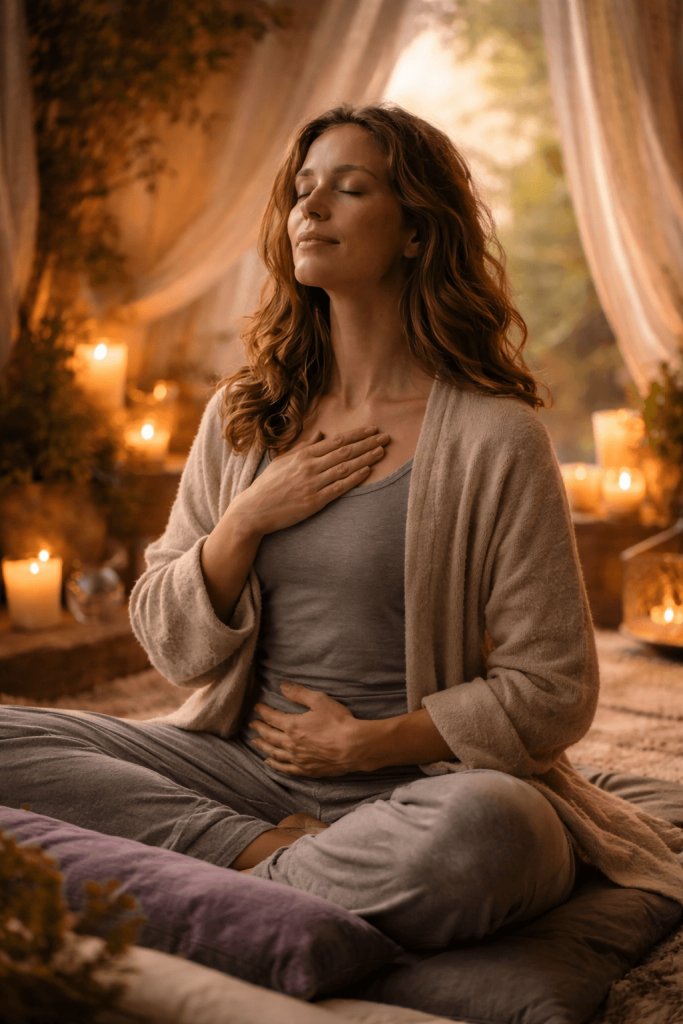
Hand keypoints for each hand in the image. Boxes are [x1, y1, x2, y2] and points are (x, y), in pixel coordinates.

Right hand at [230, 427, 389, 536]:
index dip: (357, 435)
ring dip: (366, 458)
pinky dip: (354, 478)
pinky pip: (339, 487)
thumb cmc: (268, 485)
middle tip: (385, 437)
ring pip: (345, 467)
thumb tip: (321, 435)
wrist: (254, 509)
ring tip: (381, 451)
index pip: (336, 441)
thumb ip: (304, 447)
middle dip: (367, 443)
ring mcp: (313, 483)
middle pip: (345, 451)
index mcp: (303, 455)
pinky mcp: (314, 501)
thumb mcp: (284, 460)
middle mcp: (310, 466)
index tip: (372, 429)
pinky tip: (367, 471)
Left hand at [250, 682, 372, 776]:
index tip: (257, 707)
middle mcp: (291, 744)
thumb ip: (299, 693)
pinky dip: (275, 765)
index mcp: (292, 726)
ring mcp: (298, 759)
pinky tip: (269, 763)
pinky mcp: (306, 770)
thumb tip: (282, 686)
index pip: (272, 717)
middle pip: (269, 736)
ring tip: (255, 742)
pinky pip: (285, 769)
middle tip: (253, 724)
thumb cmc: (338, 722)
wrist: (353, 747)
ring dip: (263, 746)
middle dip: (259, 729)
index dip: (263, 711)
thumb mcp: (319, 700)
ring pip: (274, 753)